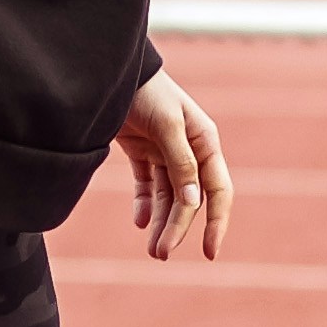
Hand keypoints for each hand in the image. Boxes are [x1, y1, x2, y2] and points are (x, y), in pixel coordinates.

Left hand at [116, 66, 232, 263]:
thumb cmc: (145, 91)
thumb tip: (194, 202)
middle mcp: (189, 150)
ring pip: (168, 198)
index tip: (210, 253)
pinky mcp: (141, 152)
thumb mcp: (166, 124)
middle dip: (177, 228)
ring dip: (161, 224)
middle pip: (189, 200)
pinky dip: (145, 205)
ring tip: (152, 251)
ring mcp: (164, 153)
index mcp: (205, 142)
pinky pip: (147, 187)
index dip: (216, 223)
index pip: (218, 191)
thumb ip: (181, 162)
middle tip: (160, 254)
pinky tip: (140, 222)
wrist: (109, 72)